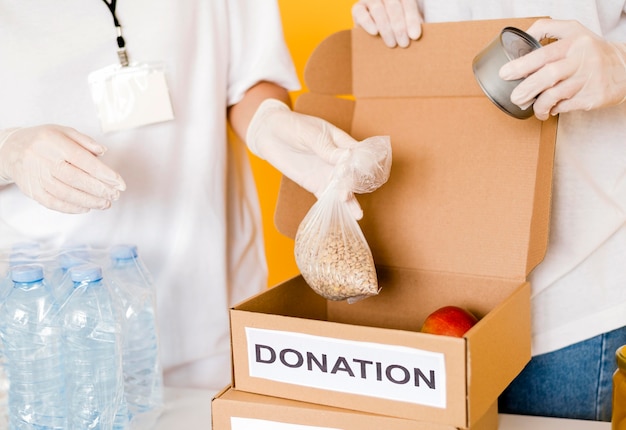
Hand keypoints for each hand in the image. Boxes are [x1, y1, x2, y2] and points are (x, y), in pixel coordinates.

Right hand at [0, 125, 125, 213]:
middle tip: (116, 195)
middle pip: (76, 179)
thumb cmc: (43, 140)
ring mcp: (37, 177)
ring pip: (66, 194)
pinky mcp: (32, 191)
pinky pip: (54, 203)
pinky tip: (87, 208)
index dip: (104, 173)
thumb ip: (85, 141)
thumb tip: (103, 152)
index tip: (120, 183)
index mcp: (55, 143)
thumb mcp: (63, 131)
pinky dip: (72, 208)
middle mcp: (44, 160)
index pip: (84, 160)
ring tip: (106, 203)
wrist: (11, 150)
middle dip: (100, 190)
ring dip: (90, 201)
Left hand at [246, 99, 364, 218]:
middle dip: (353, 185)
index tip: (359, 173)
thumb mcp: (310, 133)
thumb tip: (346, 157)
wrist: (269, 133)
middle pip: (352, 175)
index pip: (358, 155)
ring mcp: (327, 174)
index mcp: (342, 143)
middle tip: (347, 193)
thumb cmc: (292, 126)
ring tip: (356, 214)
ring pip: (343, 189)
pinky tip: (343, 217)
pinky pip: (327, 198)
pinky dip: (334, 207)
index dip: (362, 165)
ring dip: (349, 201)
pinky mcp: (315, 184)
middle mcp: (338, 161)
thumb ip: (326, 147)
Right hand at [352, 0, 421, 47]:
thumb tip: (417, 36)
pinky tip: (375, 32)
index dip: (412, 19)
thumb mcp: (407, 24)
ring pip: (378, 9)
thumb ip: (412, 26)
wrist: (376, 30)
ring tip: (392, 44)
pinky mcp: (357, 9)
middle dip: (399, 26)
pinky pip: (360, 13)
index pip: (408, 3)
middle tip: (404, 44)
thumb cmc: (396, 27)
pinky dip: (368, 22)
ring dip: (386, 28)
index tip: (415, 36)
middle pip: (393, 6)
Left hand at [499, 19, 625, 119]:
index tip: (505, 73)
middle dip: (526, 88)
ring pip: (555, 95)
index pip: (544, 53)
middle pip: (548, 75)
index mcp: (574, 42)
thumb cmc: (591, 51)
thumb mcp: (573, 32)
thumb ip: (547, 30)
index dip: (522, 64)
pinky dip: (554, 109)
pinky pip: (565, 106)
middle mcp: (581, 60)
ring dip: (538, 105)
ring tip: (532, 108)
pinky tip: (552, 107)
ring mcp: (588, 80)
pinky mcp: (592, 97)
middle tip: (515, 97)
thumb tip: (522, 37)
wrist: (625, 68)